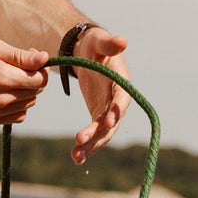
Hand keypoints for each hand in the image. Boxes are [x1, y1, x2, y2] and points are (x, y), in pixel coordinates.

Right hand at [0, 38, 48, 125]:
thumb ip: (20, 56)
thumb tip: (44, 59)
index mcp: (1, 79)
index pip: (39, 80)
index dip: (39, 67)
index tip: (31, 56)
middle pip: (35, 93)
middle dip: (32, 77)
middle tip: (15, 62)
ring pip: (27, 105)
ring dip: (24, 91)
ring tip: (6, 75)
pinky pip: (15, 116)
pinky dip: (16, 104)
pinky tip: (2, 90)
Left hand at [70, 29, 130, 164]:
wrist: (90, 51)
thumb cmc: (96, 44)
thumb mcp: (99, 41)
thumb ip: (109, 43)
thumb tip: (122, 40)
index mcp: (121, 82)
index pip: (122, 98)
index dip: (117, 109)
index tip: (108, 121)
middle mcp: (118, 99)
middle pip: (111, 121)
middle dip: (97, 132)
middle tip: (80, 140)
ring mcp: (108, 109)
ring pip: (102, 132)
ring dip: (91, 145)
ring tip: (76, 156)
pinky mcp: (98, 114)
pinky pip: (94, 133)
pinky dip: (86, 145)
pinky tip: (76, 158)